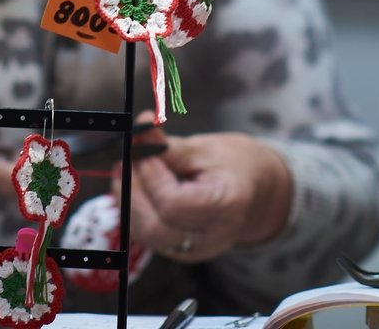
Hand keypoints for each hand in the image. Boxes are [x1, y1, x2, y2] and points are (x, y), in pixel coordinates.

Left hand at [116, 117, 293, 263]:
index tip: (143, 152)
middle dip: (132, 192)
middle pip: (157, 228)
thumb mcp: (204, 149)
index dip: (152, 178)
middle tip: (125, 160)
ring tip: (127, 169)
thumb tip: (139, 127)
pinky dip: (132, 211)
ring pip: (146, 235)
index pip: (174, 205)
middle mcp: (210, 237)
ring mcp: (193, 250)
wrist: (253, 192)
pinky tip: (133, 186)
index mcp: (225, 207)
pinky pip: (146, 236)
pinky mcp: (179, 251)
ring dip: (128, 200)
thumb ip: (168, 145)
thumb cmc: (232, 166)